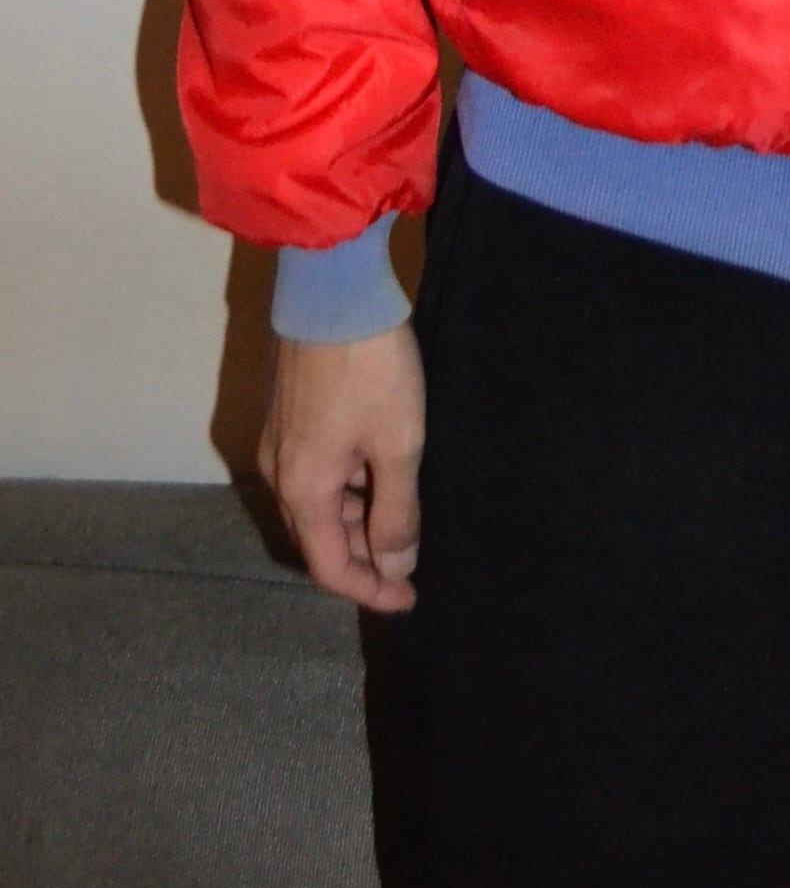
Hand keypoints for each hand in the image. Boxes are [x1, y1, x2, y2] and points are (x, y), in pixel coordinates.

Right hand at [258, 325, 424, 613]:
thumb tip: (393, 565)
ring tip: (405, 510)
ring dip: (357, 516)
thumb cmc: (371, 369)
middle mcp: (279, 472)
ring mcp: (280, 440)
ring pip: (318, 502)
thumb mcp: (398, 445)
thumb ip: (396, 512)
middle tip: (410, 556)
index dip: (371, 590)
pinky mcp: (288, 413)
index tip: (410, 597)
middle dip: (363, 555)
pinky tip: (381, 468)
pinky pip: (316, 470)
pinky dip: (348, 484)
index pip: (330, 567)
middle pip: (318, 537)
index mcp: (302, 490)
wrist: (334, 290)